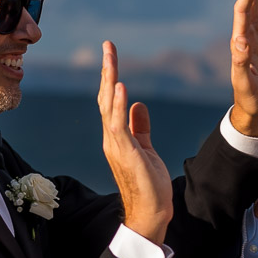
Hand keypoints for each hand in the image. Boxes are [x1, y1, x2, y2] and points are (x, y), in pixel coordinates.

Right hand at [98, 41, 172, 243]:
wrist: (151, 212)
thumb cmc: (148, 184)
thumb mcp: (145, 148)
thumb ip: (140, 126)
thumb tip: (137, 104)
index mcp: (116, 137)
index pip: (110, 101)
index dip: (110, 77)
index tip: (112, 54)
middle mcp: (111, 139)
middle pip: (106, 98)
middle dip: (108, 70)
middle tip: (108, 45)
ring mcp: (116, 146)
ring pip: (109, 107)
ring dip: (110, 81)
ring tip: (111, 59)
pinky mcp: (126, 153)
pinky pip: (119, 125)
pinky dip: (118, 106)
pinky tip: (121, 87)